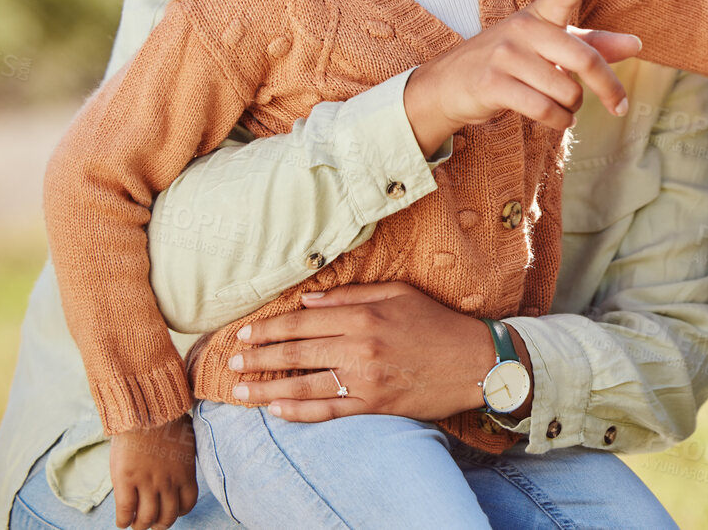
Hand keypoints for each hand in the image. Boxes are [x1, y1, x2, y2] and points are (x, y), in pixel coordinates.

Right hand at [108, 415, 197, 529]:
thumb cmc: (166, 421)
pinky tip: (121, 521)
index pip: (187, 504)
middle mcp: (168, 482)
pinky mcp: (126, 480)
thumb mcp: (186, 442)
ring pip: (146, 519)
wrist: (146, 409)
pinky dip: (123, 521)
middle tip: (152, 523)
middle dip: (160, 524)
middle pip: (167, 517)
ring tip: (136, 524)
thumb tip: (182, 467)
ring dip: (140, 525)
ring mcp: (147, 482)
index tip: (171, 511)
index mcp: (185, 473)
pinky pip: (125, 511)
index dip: (178, 512)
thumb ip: (183, 460)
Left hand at [228, 282, 511, 422]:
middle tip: (232, 362)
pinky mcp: (374, 406)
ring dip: (267, 390)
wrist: (475, 362)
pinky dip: (299, 413)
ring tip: (241, 391)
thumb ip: (352, 294)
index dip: (270, 328)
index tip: (245, 334)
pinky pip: (328, 411)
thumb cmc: (437, 322)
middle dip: (259, 358)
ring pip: (305, 386)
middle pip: (297, 352)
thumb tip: (309, 298)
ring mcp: (366, 380)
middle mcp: (361, 348)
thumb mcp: (399, 294)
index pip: (305, 321)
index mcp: (365, 316)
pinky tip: (277, 411)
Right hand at [403, 0, 642, 152]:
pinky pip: (543, 108)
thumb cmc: (509, 64)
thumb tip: (637, 44)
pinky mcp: (492, 84)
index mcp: (537, 16)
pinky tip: (558, 119)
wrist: (447, 87)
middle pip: (582, 58)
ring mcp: (504, 56)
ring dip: (573, 108)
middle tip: (620, 105)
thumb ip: (591, 46)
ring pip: (565, 90)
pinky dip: (558, 120)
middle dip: (608, 87)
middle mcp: (522, 30)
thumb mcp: (548, 49)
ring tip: (565, 108)